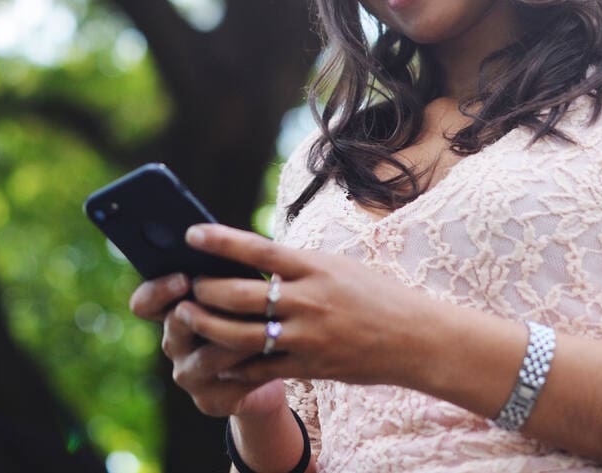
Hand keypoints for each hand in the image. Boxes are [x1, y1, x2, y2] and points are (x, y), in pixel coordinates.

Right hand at [129, 271, 287, 419]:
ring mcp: (188, 374)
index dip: (158, 290)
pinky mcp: (209, 400)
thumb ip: (226, 275)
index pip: (144, 302)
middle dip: (203, 311)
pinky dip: (254, 367)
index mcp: (171, 311)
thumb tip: (231, 244)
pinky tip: (274, 353)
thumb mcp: (238, 291)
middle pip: (175, 325)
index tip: (183, 278)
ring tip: (261, 323)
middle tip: (228, 299)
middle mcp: (173, 343)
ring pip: (207, 356)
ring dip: (236, 339)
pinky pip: (231, 383)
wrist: (269, 367)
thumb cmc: (252, 315)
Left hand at [176, 223, 434, 388]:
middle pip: (241, 295)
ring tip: (189, 317)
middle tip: (186, 285)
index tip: (192, 233)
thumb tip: (252, 258)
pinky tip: (216, 356)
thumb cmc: (374, 295)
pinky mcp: (310, 367)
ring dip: (208, 326)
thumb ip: (296, 266)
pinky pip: (261, 368)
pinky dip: (233, 363)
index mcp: (315, 268)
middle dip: (206, 291)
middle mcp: (308, 301)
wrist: (415, 337)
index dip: (222, 242)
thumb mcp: (336, 267)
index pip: (260, 249)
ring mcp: (308, 336)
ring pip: (242, 334)